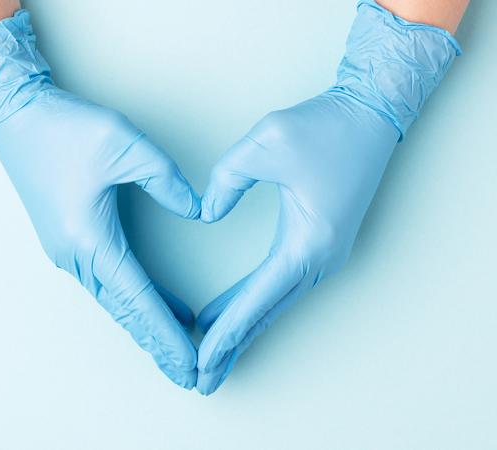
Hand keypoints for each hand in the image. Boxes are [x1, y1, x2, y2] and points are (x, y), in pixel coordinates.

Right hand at [0, 10, 200, 388]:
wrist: (17, 116)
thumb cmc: (65, 128)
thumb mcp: (125, 144)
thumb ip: (167, 181)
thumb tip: (198, 211)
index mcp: (89, 239)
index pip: (138, 299)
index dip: (166, 334)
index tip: (189, 362)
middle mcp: (76, 255)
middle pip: (125, 312)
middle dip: (157, 345)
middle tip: (187, 374)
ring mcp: (69, 252)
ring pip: (115, 302)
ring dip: (145, 326)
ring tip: (176, 350)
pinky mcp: (70, 241)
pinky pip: (107, 282)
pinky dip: (134, 301)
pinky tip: (157, 307)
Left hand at [195, 0, 459, 394]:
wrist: (370, 114)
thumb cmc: (326, 127)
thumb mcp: (264, 143)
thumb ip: (225, 182)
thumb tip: (206, 215)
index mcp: (308, 242)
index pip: (258, 299)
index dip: (227, 330)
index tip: (202, 357)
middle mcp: (320, 258)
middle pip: (267, 313)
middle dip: (233, 345)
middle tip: (203, 378)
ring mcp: (324, 254)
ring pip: (275, 303)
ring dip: (244, 329)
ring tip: (213, 355)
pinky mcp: (319, 244)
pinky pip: (281, 284)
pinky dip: (256, 303)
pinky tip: (233, 312)